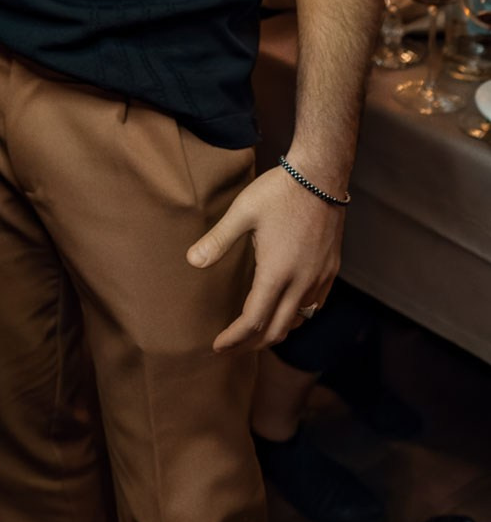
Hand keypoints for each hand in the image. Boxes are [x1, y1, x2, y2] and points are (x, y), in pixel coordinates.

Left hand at [186, 166, 341, 352]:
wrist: (321, 175)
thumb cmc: (279, 192)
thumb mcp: (242, 212)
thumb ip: (217, 240)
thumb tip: (191, 261)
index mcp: (277, 273)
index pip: (254, 321)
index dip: (234, 339)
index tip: (218, 345)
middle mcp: (301, 282)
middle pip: (278, 331)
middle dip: (252, 344)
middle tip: (232, 346)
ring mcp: (319, 277)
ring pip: (299, 321)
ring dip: (276, 332)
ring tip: (255, 331)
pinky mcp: (331, 269)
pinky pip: (316, 305)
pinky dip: (298, 316)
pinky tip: (286, 308)